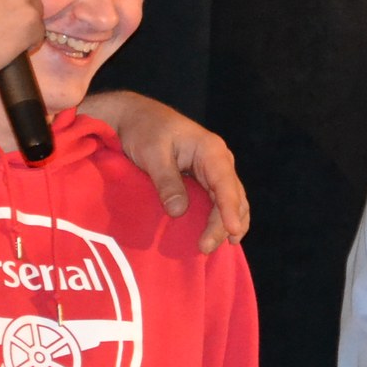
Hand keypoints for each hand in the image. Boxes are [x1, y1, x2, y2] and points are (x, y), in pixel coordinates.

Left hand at [87, 92, 248, 252]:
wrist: (134, 117)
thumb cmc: (144, 130)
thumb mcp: (152, 153)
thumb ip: (167, 181)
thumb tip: (179, 212)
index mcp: (210, 150)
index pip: (225, 184)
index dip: (229, 210)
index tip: (231, 232)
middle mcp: (218, 160)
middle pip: (231, 197)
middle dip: (224, 224)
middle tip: (205, 248)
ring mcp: (213, 170)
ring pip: (230, 201)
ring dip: (226, 224)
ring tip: (216, 247)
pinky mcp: (204, 179)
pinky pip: (219, 201)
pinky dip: (220, 218)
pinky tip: (216, 235)